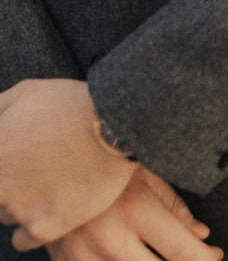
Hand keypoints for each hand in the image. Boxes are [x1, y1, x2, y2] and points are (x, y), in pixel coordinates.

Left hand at [0, 79, 134, 250]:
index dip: (5, 162)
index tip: (18, 158)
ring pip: (6, 215)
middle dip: (10, 181)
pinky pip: (21, 240)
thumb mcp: (25, 92)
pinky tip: (49, 206)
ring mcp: (19, 208)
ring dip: (21, 202)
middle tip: (37, 166)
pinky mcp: (43, 227)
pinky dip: (31, 227)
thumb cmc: (70, 104)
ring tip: (50, 181)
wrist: (113, 126)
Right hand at [45, 168, 222, 260]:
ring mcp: (85, 257)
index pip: (183, 251)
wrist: (45, 155)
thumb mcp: (144, 171)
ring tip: (157, 251)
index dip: (206, 259)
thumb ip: (174, 207)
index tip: (215, 254)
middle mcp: (111, 239)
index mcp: (136, 210)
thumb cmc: (104, 157)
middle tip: (189, 255)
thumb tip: (201, 235)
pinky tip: (128, 254)